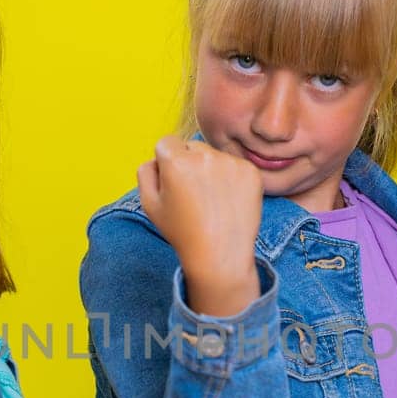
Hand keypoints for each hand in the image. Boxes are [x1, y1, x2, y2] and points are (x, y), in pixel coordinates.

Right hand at [136, 135, 261, 315]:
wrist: (220, 255)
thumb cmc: (182, 232)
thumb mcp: (149, 204)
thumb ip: (145, 173)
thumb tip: (156, 158)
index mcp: (176, 161)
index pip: (167, 142)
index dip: (167, 162)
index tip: (173, 181)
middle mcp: (205, 156)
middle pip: (192, 146)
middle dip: (189, 163)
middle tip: (193, 195)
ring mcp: (231, 163)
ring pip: (214, 156)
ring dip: (211, 171)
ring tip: (211, 201)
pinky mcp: (251, 171)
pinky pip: (235, 165)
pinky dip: (232, 179)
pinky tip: (227, 202)